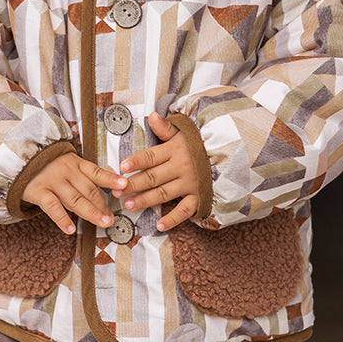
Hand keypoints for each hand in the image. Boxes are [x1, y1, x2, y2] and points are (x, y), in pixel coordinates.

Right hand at [22, 153, 127, 234]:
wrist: (18, 161)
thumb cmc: (47, 167)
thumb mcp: (67, 165)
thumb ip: (82, 178)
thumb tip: (104, 196)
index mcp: (75, 163)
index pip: (96, 172)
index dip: (110, 179)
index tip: (124, 185)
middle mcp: (66, 171)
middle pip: (88, 190)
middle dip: (102, 205)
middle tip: (112, 218)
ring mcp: (52, 181)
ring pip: (74, 199)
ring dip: (90, 212)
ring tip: (102, 222)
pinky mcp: (38, 191)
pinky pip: (52, 207)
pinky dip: (62, 219)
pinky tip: (70, 229)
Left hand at [118, 112, 199, 230]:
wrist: (226, 155)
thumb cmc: (198, 145)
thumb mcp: (183, 133)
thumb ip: (165, 128)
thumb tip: (151, 115)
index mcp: (175, 150)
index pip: (151, 156)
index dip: (136, 161)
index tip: (122, 167)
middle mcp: (181, 167)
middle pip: (153, 177)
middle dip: (133, 184)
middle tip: (116, 191)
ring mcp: (189, 184)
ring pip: (163, 193)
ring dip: (145, 200)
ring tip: (128, 205)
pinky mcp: (198, 197)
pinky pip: (184, 210)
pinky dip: (172, 219)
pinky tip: (159, 225)